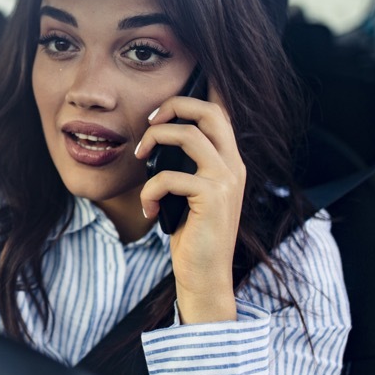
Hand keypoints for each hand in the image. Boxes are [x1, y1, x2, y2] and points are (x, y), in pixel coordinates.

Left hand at [134, 87, 244, 323]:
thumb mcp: (189, 194)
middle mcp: (234, 166)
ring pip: (188, 135)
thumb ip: (184, 166)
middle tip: (148, 122)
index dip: (191, 99)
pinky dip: (149, 191)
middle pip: (209, 112)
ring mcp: (226, 180)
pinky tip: (149, 210)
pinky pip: (169, 177)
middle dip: (173, 106)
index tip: (158, 113)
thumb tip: (155, 139)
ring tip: (140, 158)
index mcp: (230, 162)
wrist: (206, 276)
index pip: (219, 113)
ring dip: (154, 140)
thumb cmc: (192, 235)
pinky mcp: (212, 197)